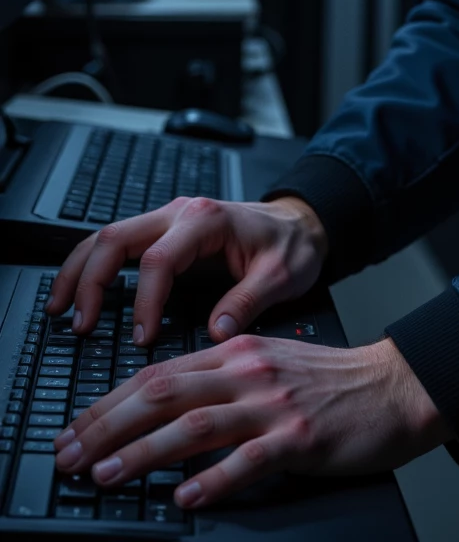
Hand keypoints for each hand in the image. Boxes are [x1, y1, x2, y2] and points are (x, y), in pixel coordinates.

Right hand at [46, 195, 328, 344]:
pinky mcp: (165, 232)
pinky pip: (119, 244)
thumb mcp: (282, 275)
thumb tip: (217, 332)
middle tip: (79, 325)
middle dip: (89, 281)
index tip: (143, 340)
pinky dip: (93, 267)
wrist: (301, 223)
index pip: (159, 260)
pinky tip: (81, 294)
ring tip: (60, 310)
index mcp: (207, 220)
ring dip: (79, 271)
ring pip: (108, 237)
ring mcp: (169, 219)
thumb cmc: (292, 245)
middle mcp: (181, 214)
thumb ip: (249, 301)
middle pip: (116, 238)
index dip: (145, 303)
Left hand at [51, 335, 449, 509]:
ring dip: (144, 452)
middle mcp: (249, 372)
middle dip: (109, 426)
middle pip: (165, 394)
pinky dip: (212, 480)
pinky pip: (247, 461)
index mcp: (238, 351)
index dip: (110, 403)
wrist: (393, 387)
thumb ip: (222, 378)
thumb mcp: (270, 363)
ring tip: (107, 474)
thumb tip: (166, 407)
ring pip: (195, 425)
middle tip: (71, 454)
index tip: (76, 428)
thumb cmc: (331, 382)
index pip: (159, 373)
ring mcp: (273, 405)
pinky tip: (185, 497)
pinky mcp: (299, 439)